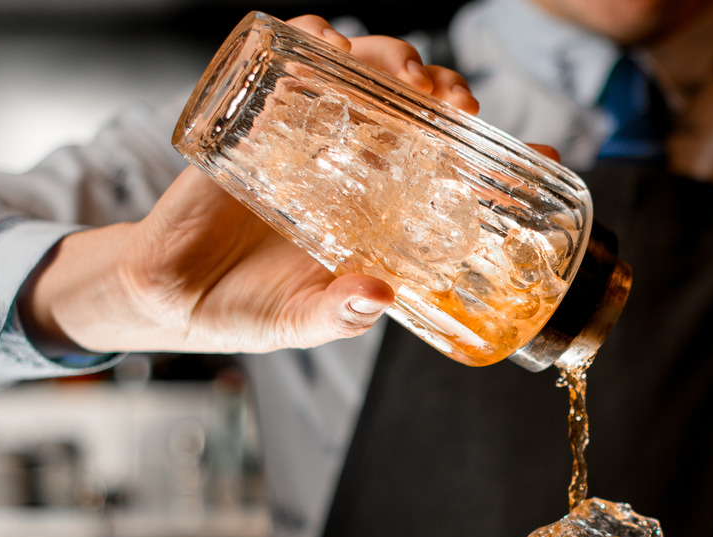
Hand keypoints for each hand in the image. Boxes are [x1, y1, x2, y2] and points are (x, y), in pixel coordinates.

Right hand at [21, 16, 485, 355]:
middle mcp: (355, 167)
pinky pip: (290, 62)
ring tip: (406, 74)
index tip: (541, 152)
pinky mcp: (257, 119)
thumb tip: (376, 297)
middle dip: (445, 91)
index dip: (499, 155)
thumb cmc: (250, 309)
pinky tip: (327, 43)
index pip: (454, 170)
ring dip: (392, 58)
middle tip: (458, 103)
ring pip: (364, 73)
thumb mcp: (306, 320)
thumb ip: (342, 314)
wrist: (171, 295)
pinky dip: (310, 39)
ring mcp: (309, 138)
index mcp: (384, 212)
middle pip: (417, 106)